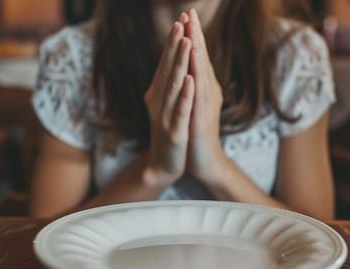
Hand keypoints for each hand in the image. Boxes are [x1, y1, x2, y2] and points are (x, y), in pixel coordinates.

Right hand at [144, 21, 194, 183]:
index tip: (181, 20)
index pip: (166, 63)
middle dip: (175, 45)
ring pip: (173, 86)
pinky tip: (191, 81)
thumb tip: (173, 59)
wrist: (163, 166)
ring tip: (187, 43)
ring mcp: (165, 117)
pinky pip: (180, 111)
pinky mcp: (174, 132)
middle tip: (181, 22)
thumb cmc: (169, 133)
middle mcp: (158, 101)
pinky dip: (185, 95)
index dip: (173, 42)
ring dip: (181, 64)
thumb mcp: (167, 105)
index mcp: (158, 94)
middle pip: (168, 69)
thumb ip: (168, 84)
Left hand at [183, 10, 225, 183]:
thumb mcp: (193, 104)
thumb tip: (187, 65)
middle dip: (196, 36)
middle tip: (190, 13)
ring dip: (197, 56)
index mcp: (203, 87)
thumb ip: (193, 84)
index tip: (186, 13)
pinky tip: (192, 72)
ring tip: (191, 35)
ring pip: (201, 77)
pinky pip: (198, 102)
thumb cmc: (197, 133)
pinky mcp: (201, 124)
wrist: (206, 163)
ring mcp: (206, 108)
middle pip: (201, 60)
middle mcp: (207, 93)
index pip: (197, 57)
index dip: (193, 35)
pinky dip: (196, 85)